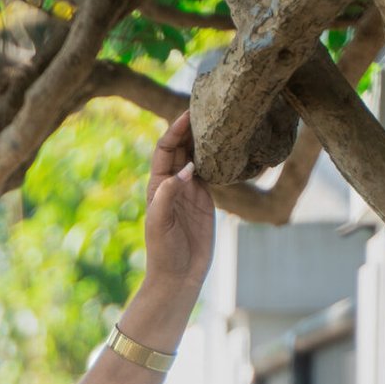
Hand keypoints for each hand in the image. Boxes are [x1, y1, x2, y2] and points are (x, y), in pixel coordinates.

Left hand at [143, 108, 213, 296]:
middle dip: (191, 127)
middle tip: (207, 107)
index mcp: (157, 185)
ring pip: (197, 156)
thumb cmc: (163, 251)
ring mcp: (190, 190)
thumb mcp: (160, 222)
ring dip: (205, 138)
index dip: (174, 131)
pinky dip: (217, 157)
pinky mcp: (205, 199)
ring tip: (219, 118)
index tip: (188, 114)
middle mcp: (172, 183)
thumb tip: (186, 169)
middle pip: (181, 147)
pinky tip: (227, 143)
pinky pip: (211, 171)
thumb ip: (169, 194)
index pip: (165, 150)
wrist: (179, 276)